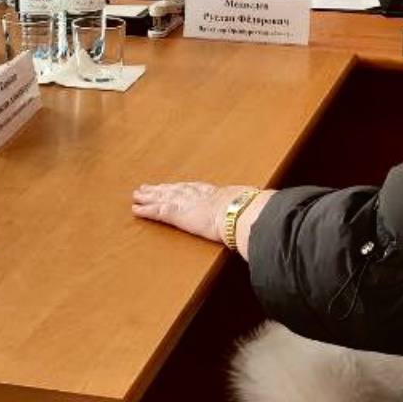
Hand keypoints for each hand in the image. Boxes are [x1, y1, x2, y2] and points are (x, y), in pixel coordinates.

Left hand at [131, 181, 263, 244]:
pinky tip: (135, 209)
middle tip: (149, 186)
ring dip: (149, 195)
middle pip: (175, 189)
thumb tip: (267, 215)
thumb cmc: (251, 213)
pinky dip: (145, 210)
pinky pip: (157, 211)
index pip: (195, 189)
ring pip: (162, 197)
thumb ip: (253, 212)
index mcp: (217, 193)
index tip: (176, 186)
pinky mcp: (177, 214)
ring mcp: (187, 202)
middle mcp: (199, 194)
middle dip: (162, 188)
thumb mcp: (253, 210)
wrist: (243, 213)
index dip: (183, 188)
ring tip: (137, 194)